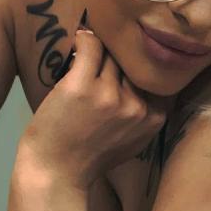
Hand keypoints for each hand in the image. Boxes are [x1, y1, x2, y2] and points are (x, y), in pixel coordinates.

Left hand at [16, 29, 166, 189]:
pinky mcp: (82, 85)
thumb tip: (151, 78)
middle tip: (107, 60)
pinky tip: (81, 37)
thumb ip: (147, 113)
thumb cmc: (92, 157)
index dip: (140, 70)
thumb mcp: (135, 139)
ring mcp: (109, 94)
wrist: (56, 173)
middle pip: (133, 65)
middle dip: (120, 62)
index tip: (128, 67)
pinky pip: (91, 47)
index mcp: (154, 117)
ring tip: (92, 53)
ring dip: (102, 52)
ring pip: (112, 55)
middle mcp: (136, 104)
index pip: (153, 77)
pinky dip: (85, 39)